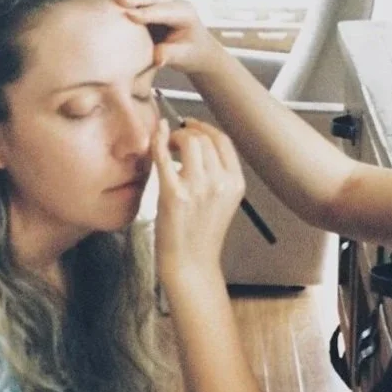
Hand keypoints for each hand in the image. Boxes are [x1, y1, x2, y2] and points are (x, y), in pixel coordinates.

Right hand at [111, 0, 222, 74]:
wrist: (196, 49)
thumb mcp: (184, 57)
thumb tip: (157, 58)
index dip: (146, 14)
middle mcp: (173, 1)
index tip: (130, 16)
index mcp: (184, 13)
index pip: (163, 12)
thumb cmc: (191, 54)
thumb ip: (171, 55)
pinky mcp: (152, 1)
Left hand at [153, 117, 244, 284]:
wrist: (191, 264)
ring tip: (166, 147)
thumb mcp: (223, 202)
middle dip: (187, 132)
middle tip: (174, 141)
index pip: (223, 141)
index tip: (192, 126)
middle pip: (205, 138)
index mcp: (235, 184)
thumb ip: (217, 174)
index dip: (205, 128)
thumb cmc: (202, 235)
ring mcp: (198, 189)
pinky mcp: (174, 194)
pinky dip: (157, 140)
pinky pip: (163, 156)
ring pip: (188, 141)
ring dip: (174, 137)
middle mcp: (220, 184)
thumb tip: (199, 142)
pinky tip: (155, 138)